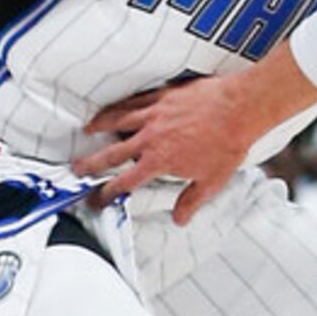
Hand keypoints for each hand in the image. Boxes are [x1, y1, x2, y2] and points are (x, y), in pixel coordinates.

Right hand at [74, 76, 258, 223]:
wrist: (239, 109)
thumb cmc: (227, 144)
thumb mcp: (211, 181)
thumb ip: (191, 200)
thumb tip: (180, 219)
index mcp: (159, 161)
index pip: (126, 181)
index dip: (108, 192)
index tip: (97, 198)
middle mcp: (150, 137)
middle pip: (112, 152)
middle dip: (92, 162)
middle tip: (77, 167)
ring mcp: (154, 114)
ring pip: (118, 120)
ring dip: (100, 125)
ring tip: (88, 129)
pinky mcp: (162, 96)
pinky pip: (134, 101)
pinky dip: (122, 105)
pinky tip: (117, 106)